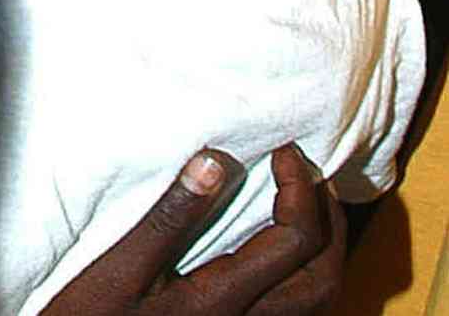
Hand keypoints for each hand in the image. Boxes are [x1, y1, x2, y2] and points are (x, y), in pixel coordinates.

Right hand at [36, 148, 345, 314]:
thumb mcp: (119, 266)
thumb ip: (169, 217)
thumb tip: (217, 160)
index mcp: (222, 301)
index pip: (294, 243)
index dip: (300, 190)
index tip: (283, 149)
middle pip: (323, 280)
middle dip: (329, 221)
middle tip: (309, 172)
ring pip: (315, 301)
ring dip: (324, 248)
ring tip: (304, 200)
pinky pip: (292, 308)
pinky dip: (302, 270)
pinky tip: (278, 244)